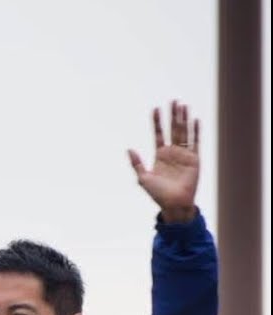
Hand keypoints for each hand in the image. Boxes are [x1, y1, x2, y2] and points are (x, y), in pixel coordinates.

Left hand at [127, 101, 198, 222]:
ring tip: (183, 106)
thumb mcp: (143, 178)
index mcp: (160, 155)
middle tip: (173, 101)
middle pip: (173, 129)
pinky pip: (195, 142)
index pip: (158, 134)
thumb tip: (129, 149)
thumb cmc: (158, 194)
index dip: (157, 122)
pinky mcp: (194, 159)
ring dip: (184, 120)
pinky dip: (195, 131)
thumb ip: (136, 163)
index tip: (155, 109)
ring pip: (184, 132)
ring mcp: (184, 155)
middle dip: (173, 116)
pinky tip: (195, 120)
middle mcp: (172, 152)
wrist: (174, 204)